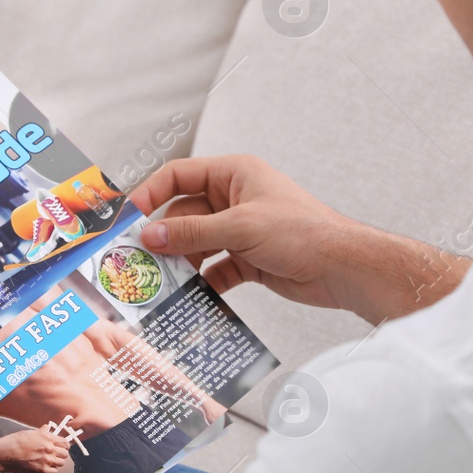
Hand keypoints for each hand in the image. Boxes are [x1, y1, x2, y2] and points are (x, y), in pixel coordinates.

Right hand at [0, 426, 71, 472]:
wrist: (4, 454)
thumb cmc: (13, 442)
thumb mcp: (29, 433)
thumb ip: (41, 432)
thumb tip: (46, 428)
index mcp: (46, 438)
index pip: (65, 442)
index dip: (64, 445)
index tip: (63, 447)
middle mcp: (48, 449)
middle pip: (65, 454)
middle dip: (61, 454)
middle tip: (56, 454)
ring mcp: (46, 461)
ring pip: (61, 463)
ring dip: (56, 462)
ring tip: (50, 461)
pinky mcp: (41, 471)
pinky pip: (54, 472)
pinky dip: (51, 470)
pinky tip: (45, 467)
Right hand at [129, 155, 469, 322]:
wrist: (344, 268)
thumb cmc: (304, 232)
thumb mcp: (241, 227)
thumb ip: (192, 232)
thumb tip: (150, 235)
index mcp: (234, 175)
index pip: (179, 176)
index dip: (151, 193)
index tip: (128, 217)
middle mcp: (234, 199)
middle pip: (184, 214)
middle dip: (164, 237)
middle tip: (138, 259)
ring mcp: (240, 230)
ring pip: (196, 244)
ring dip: (181, 263)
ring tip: (161, 282)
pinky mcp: (247, 259)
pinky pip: (214, 269)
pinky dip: (203, 283)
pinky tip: (192, 297)